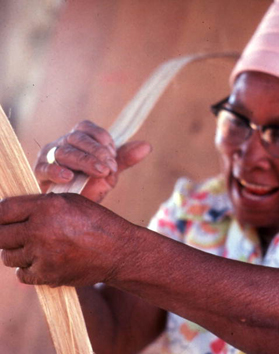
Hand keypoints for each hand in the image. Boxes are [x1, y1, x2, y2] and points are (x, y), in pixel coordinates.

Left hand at [0, 193, 131, 286]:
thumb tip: (8, 211)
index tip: (2, 220)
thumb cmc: (95, 223)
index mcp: (45, 207)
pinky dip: (28, 270)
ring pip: (8, 257)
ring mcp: (42, 255)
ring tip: (33, 249)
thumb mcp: (69, 202)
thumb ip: (38, 205)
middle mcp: (40, 230)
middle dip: (5, 235)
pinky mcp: (48, 275)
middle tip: (15, 236)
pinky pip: (22, 275)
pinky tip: (41, 263)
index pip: (2, 210)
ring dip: (16, 254)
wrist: (118, 252)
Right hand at [35, 120, 151, 202]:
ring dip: (84, 161)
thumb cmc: (90, 186)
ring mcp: (49, 156)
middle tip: (110, 167)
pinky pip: (44, 168)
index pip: (86, 127)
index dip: (101, 138)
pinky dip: (56, 171)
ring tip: (99, 172)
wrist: (75, 209)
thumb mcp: (110, 173)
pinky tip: (68, 176)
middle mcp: (62, 144)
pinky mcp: (40, 172)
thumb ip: (124, 159)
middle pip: (76, 138)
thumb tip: (147, 146)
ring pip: (63, 151)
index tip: (113, 154)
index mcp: (78, 139)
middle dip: (96, 152)